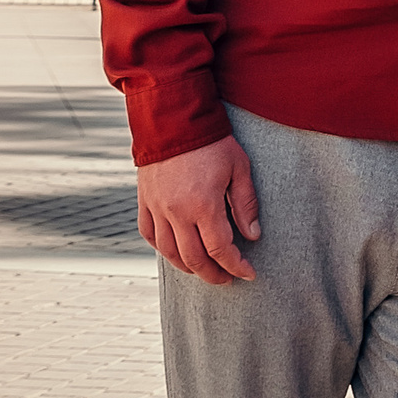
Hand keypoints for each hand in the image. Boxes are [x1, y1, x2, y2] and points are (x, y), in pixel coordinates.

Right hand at [137, 134, 260, 284]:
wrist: (174, 118)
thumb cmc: (212, 141)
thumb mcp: (239, 168)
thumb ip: (245, 204)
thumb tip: (253, 235)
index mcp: (203, 205)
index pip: (220, 250)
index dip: (236, 266)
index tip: (248, 274)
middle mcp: (176, 212)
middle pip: (194, 259)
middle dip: (213, 274)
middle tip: (227, 279)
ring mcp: (157, 208)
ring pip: (169, 252)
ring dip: (188, 267)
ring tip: (204, 270)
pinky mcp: (144, 200)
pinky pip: (149, 234)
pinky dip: (162, 249)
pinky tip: (175, 252)